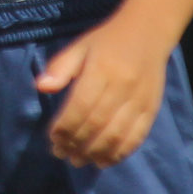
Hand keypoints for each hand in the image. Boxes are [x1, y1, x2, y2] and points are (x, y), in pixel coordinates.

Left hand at [36, 10, 170, 167]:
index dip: (65, 126)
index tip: (52, 137)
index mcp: (102, 69)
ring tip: (77, 161)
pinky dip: (119, 153)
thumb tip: (40, 86)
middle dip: (76, 143)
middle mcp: (122, 87)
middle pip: (97, 124)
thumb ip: (60, 67)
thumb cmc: (107, 41)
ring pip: (116, 135)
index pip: (80, 105)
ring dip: (95, 153)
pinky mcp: (151, 110)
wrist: (148, 32)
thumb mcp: (79, 47)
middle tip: (60, 153)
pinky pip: (136, 137)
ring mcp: (139, 101)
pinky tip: (103, 160)